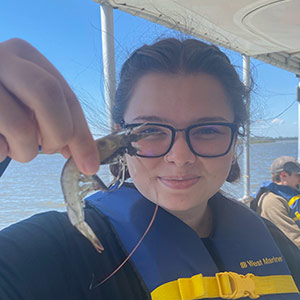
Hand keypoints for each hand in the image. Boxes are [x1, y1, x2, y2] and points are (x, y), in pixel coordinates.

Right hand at [0, 38, 99, 174]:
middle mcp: (1, 59)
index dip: (82, 134)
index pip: (66, 94)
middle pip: (47, 94)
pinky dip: (2, 153)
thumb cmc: (4, 101)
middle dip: (59, 134)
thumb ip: (61, 120)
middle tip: (52, 150)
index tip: (89, 163)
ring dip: (25, 151)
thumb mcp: (32, 101)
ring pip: (20, 128)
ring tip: (15, 144)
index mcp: (24, 55)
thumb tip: (87, 159)